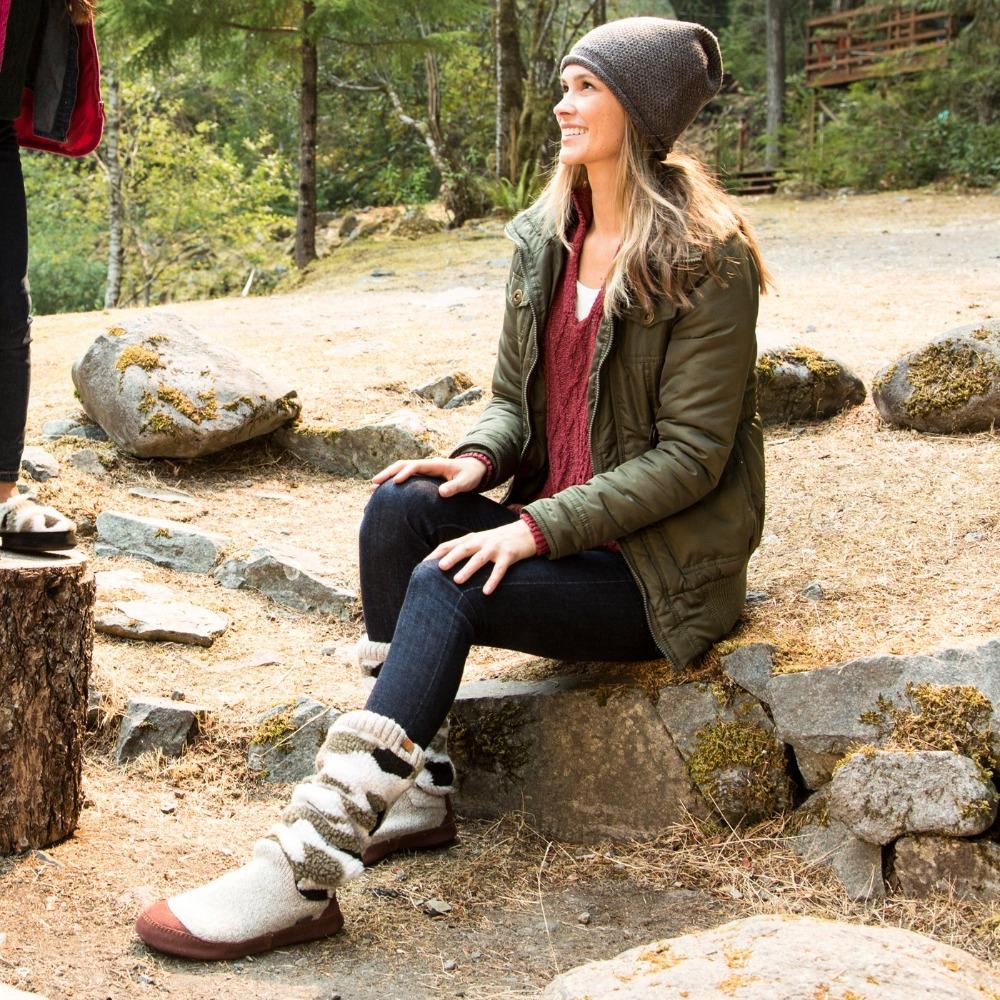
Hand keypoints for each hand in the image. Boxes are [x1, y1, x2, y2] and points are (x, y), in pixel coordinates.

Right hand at [371, 456, 486, 496]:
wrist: (474, 469)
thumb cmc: (470, 475)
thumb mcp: (467, 482)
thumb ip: (456, 486)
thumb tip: (442, 492)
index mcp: (435, 464)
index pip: (416, 465)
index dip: (405, 473)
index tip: (396, 482)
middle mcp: (427, 464)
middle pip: (403, 464)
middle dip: (388, 473)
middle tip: (374, 483)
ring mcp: (424, 469)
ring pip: (401, 469)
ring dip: (388, 476)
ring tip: (374, 488)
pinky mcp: (423, 475)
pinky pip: (406, 476)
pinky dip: (394, 481)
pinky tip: (385, 491)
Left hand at [427, 520, 536, 594]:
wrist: (528, 532)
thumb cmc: (499, 542)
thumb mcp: (480, 542)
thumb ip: (465, 551)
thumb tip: (442, 566)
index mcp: (471, 538)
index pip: (449, 545)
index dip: (436, 554)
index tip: (422, 566)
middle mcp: (482, 541)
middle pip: (463, 548)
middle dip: (451, 558)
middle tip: (438, 568)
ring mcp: (495, 547)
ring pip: (479, 558)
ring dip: (468, 569)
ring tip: (457, 580)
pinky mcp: (509, 554)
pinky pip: (500, 569)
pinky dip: (493, 580)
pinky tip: (487, 591)